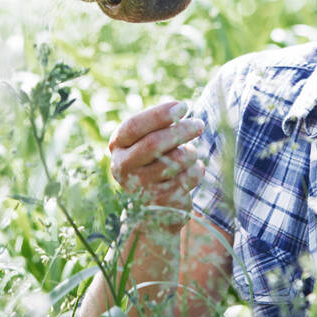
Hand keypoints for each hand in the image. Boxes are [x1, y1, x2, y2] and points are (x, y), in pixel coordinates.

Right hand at [108, 99, 205, 227]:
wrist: (151, 209)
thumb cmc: (154, 161)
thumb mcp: (149, 140)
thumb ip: (160, 127)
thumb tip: (180, 111)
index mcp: (117, 145)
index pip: (134, 126)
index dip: (159, 114)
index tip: (183, 106)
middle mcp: (122, 167)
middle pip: (153, 143)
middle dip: (180, 131)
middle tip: (198, 124)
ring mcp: (139, 188)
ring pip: (174, 161)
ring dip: (190, 153)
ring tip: (191, 154)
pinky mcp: (159, 203)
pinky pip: (187, 178)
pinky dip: (196, 170)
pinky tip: (192, 170)